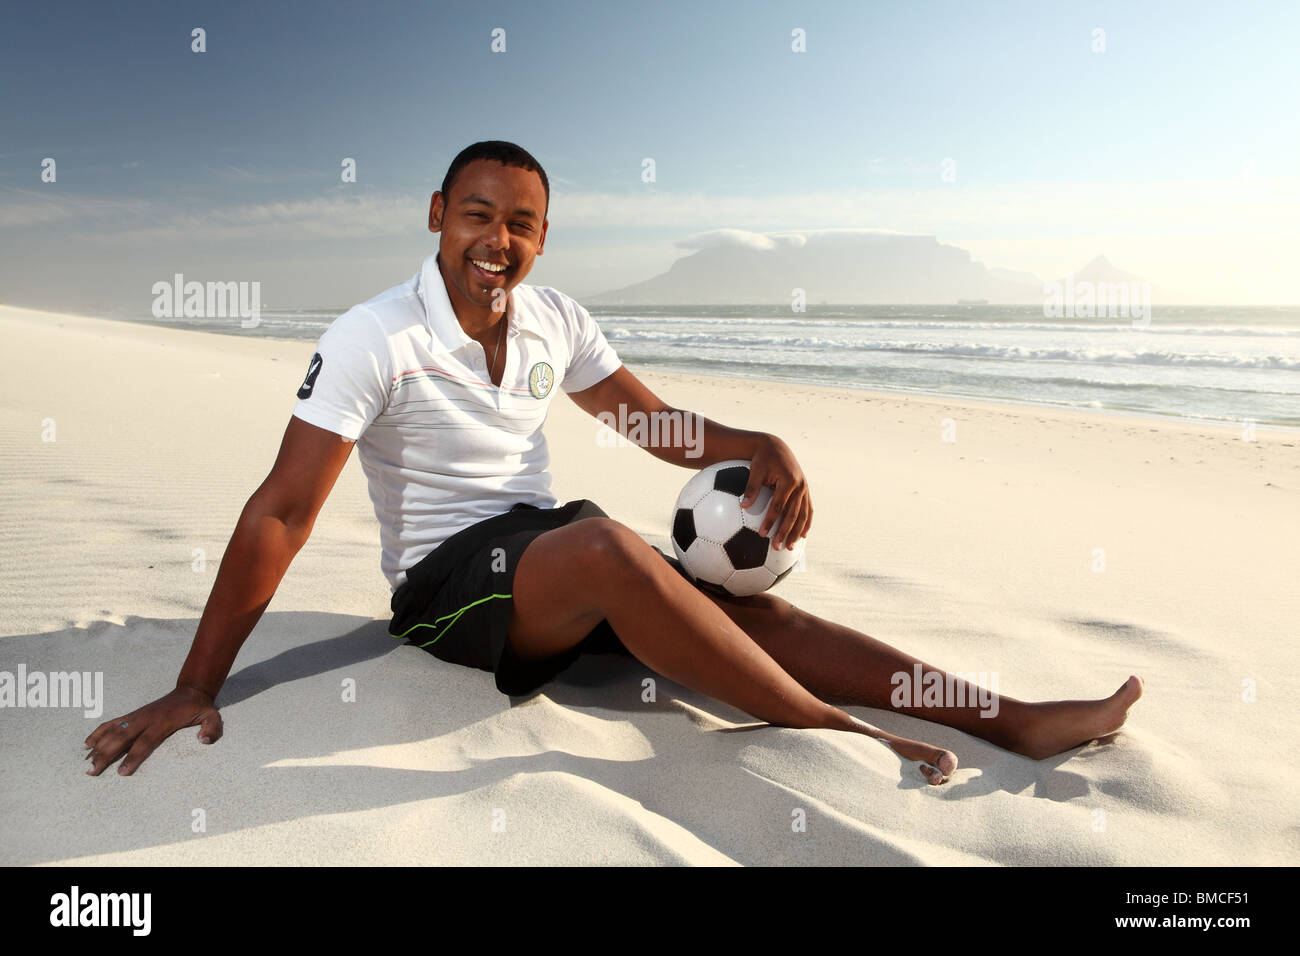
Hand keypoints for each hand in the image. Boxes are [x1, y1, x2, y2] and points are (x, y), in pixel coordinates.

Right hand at [84, 686, 222, 775]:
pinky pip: (113, 722)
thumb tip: (204, 740)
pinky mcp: (134, 714)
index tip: (121, 773)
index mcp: (163, 722)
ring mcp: (137, 715)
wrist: (190, 689)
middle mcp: (146, 718)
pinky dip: (99, 732)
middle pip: (122, 738)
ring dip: (98, 746)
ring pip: (113, 731)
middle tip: (92, 772)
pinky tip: (87, 744)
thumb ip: (212, 728)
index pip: (144, 742)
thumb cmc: (200, 707)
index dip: (132, 757)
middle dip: (106, 755)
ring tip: (86, 763)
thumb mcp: (212, 716)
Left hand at [738, 434, 810, 550]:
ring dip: (797, 532)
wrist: (776, 446)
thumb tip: (743, 505)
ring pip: (803, 514)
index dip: (770, 521)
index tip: (762, 535)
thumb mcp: (755, 470)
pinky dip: (806, 523)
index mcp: (788, 480)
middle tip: (777, 547)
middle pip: (793, 514)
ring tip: (790, 547)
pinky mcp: (805, 490)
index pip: (778, 506)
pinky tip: (803, 535)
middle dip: (785, 532)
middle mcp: (800, 485)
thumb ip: (751, 488)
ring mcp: (805, 488)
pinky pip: (808, 509)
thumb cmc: (762, 458)